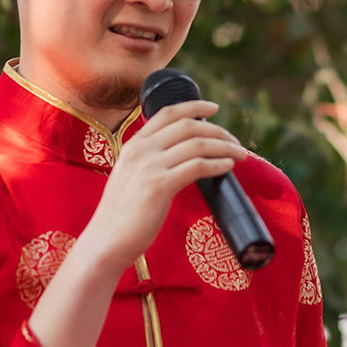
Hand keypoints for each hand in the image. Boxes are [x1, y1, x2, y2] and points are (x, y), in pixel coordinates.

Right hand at [87, 98, 246, 266]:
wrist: (106, 240)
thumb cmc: (122, 215)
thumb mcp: (131, 177)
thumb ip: (150, 162)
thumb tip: (181, 158)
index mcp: (133, 145)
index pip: (167, 113)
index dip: (194, 106)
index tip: (214, 108)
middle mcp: (140, 150)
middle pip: (188, 126)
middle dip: (217, 130)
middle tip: (234, 141)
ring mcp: (149, 167)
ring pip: (197, 144)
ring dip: (224, 147)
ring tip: (240, 154)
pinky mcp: (159, 186)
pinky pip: (197, 167)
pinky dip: (218, 164)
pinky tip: (228, 167)